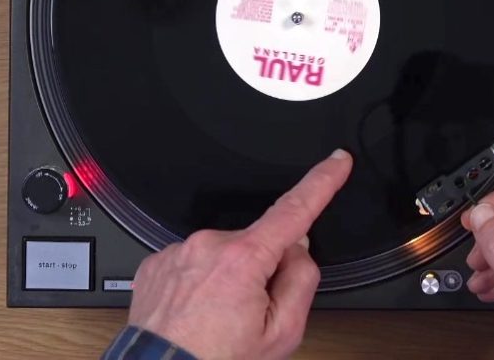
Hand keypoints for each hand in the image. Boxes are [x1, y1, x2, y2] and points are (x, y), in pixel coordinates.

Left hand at [127, 149, 352, 359]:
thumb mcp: (282, 333)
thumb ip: (301, 281)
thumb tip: (297, 250)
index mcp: (242, 259)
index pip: (294, 209)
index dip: (322, 181)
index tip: (337, 160)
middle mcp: (207, 245)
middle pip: (257, 244)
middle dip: (263, 270)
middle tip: (252, 313)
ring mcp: (178, 253)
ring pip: (223, 255)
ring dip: (228, 279)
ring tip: (217, 319)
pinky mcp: (157, 263)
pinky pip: (194, 264)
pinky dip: (200, 285)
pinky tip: (196, 313)